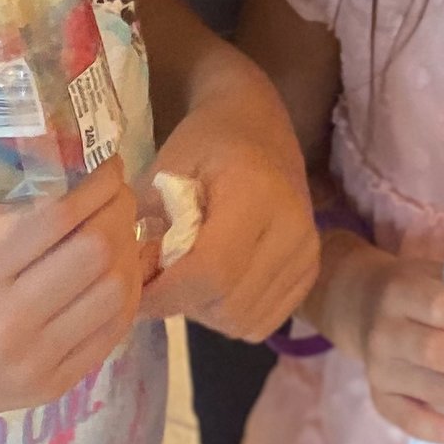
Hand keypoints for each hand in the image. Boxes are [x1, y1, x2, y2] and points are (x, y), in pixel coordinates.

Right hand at [0, 164, 142, 432]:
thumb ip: (12, 216)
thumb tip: (77, 193)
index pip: (61, 216)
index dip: (98, 185)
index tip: (111, 167)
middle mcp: (10, 318)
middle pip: (97, 253)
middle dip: (120, 214)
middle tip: (121, 197)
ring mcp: (32, 361)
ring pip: (113, 295)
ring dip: (129, 255)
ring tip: (122, 234)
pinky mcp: (46, 390)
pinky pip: (108, 337)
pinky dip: (123, 300)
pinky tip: (118, 277)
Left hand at [140, 114, 318, 345]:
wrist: (256, 121)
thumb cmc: (205, 140)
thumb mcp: (165, 168)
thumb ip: (147, 226)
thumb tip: (133, 284)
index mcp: (255, 193)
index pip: (211, 271)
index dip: (166, 295)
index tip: (134, 295)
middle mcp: (292, 228)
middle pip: (227, 304)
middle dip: (182, 303)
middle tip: (159, 280)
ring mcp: (307, 253)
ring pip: (243, 321)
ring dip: (205, 312)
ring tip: (188, 276)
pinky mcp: (310, 271)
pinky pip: (262, 322)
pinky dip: (230, 314)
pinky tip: (216, 283)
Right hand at [336, 249, 443, 443]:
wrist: (364, 305)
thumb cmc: (419, 289)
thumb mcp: (439, 273)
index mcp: (401, 291)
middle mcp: (384, 331)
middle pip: (440, 352)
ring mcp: (379, 368)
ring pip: (432, 388)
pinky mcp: (379, 398)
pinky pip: (410, 421)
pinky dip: (443, 431)